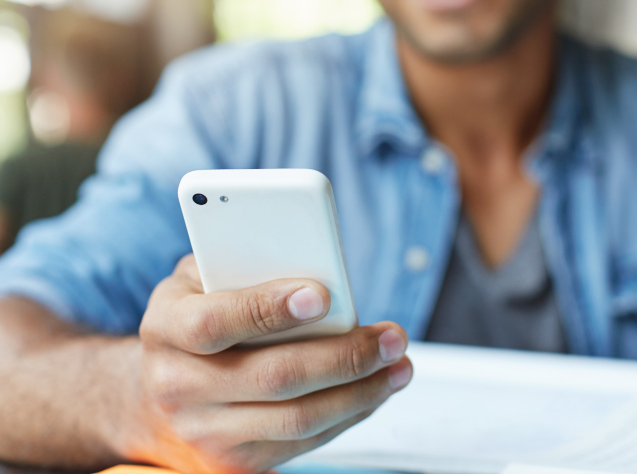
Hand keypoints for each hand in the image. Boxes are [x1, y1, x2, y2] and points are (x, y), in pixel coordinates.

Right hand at [118, 255, 411, 473]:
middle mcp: (178, 386)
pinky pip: (303, 443)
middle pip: (273, 377)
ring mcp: (205, 432)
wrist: (156, 392)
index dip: (268, 308)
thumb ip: (246, 264)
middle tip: (392, 337)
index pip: (214, 322)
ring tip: (398, 365)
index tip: (322, 295)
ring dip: (361, 392)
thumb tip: (315, 264)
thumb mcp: (203, 277)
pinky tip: (375, 389)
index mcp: (166, 328)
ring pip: (297, 419)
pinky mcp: (234, 463)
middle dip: (344, 357)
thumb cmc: (195, 316)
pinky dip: (349, 414)